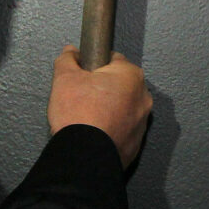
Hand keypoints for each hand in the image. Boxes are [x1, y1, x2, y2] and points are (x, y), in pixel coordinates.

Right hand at [49, 48, 151, 167]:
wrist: (85, 156)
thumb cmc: (79, 113)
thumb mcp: (65, 78)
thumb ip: (68, 60)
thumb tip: (70, 52)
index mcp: (131, 76)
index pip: (112, 60)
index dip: (93, 66)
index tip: (81, 76)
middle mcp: (143, 97)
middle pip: (119, 85)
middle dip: (102, 88)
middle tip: (81, 97)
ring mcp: (142, 122)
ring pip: (122, 108)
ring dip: (108, 109)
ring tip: (86, 118)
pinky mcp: (136, 143)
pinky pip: (122, 128)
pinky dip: (111, 128)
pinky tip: (94, 133)